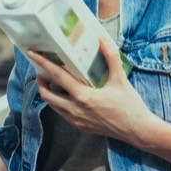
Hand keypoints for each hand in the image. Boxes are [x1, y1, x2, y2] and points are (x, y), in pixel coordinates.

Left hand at [28, 35, 154, 145]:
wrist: (138, 131)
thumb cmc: (130, 105)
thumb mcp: (120, 79)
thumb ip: (111, 57)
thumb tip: (102, 39)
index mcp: (83, 97)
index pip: (57, 76)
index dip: (43, 64)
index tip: (32, 54)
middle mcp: (76, 110)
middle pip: (47, 95)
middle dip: (41, 81)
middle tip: (41, 70)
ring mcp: (76, 120)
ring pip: (53, 106)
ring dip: (49, 93)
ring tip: (52, 81)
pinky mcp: (80, 127)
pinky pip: (63, 113)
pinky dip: (59, 103)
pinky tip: (66, 95)